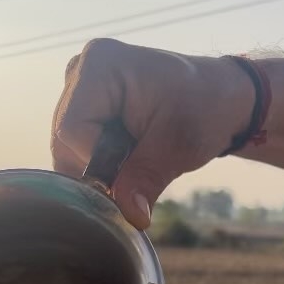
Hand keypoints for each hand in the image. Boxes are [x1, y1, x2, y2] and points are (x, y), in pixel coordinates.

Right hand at [51, 39, 253, 228]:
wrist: (219, 98)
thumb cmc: (204, 109)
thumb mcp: (179, 145)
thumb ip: (147, 179)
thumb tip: (131, 217)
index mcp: (98, 66)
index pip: (72, 131)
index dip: (97, 164)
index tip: (134, 174)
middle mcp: (78, 71)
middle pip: (64, 143)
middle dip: (98, 171)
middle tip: (139, 173)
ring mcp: (77, 89)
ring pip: (67, 152)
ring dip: (101, 171)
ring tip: (138, 161)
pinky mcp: (84, 108)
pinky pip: (76, 151)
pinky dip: (101, 167)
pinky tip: (128, 161)